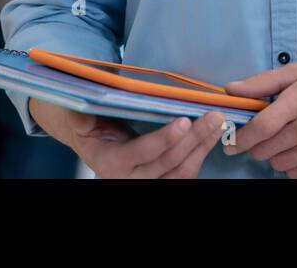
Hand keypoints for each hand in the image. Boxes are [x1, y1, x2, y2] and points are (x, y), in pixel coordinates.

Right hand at [29, 98, 224, 177]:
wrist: (95, 150)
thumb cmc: (91, 131)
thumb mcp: (80, 123)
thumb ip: (81, 118)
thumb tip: (79, 111)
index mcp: (111, 163)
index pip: (142, 153)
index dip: (164, 139)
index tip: (183, 121)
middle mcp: (131, 180)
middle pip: (169, 162)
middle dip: (194, 139)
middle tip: (213, 116)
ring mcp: (149, 184)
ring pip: (182, 172)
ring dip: (202, 146)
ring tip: (217, 123)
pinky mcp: (163, 183)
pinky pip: (186, 175)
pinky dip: (201, 155)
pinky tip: (211, 136)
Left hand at [223, 62, 296, 177]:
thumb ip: (263, 82)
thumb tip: (231, 89)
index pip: (261, 126)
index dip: (241, 136)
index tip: (231, 139)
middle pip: (266, 148)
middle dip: (254, 144)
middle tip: (258, 135)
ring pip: (278, 163)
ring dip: (273, 154)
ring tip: (283, 137)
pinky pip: (296, 174)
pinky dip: (290, 164)